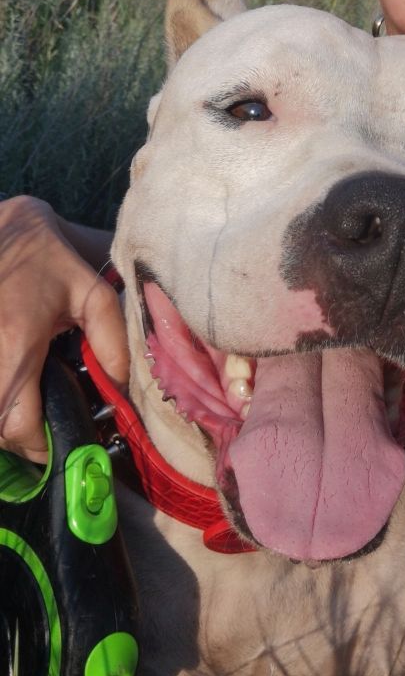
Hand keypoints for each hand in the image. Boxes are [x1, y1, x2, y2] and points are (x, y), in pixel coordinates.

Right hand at [0, 196, 127, 461]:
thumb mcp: (93, 292)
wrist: (3, 229)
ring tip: (33, 408)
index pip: (17, 424)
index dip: (39, 446)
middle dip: (22, 438)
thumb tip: (122, 385)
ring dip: (5, 421)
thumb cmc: (48, 260)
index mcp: (16, 343)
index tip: (62, 442)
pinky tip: (16, 387)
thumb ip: (113, 339)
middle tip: (49, 428)